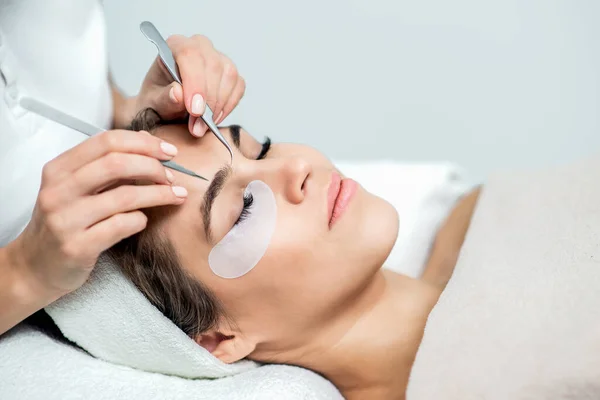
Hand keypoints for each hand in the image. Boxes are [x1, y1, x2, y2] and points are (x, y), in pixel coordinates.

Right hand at [11, 130, 187, 295]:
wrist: (35, 267)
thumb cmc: (63, 223)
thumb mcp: (76, 188)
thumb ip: (107, 164)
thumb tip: (145, 140)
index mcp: (58, 169)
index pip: (106, 142)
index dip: (144, 143)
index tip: (168, 151)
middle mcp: (58, 191)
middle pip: (117, 164)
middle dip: (154, 167)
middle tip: (172, 176)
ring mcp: (66, 220)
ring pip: (125, 196)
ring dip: (159, 194)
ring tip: (176, 195)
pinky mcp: (77, 246)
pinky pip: (122, 225)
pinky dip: (141, 219)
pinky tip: (144, 220)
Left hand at [133, 34, 245, 136]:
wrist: (167, 108)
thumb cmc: (158, 100)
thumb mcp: (153, 103)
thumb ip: (164, 98)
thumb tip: (178, 93)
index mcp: (175, 45)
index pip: (190, 55)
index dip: (195, 83)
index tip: (195, 111)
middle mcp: (199, 46)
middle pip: (213, 65)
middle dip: (208, 100)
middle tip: (197, 127)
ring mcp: (218, 58)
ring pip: (229, 76)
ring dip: (218, 105)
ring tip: (202, 126)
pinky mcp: (231, 74)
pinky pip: (238, 87)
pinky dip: (228, 106)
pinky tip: (213, 119)